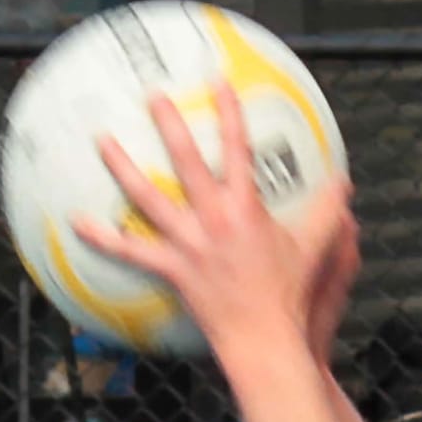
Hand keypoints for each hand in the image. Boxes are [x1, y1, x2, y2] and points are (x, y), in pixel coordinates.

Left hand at [80, 82, 356, 364]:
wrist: (264, 339)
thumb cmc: (289, 297)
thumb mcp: (316, 249)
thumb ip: (328, 212)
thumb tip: (344, 185)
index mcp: (244, 208)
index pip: (237, 148)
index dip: (228, 111)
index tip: (217, 82)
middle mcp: (212, 219)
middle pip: (184, 161)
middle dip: (168, 124)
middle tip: (152, 96)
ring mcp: (187, 244)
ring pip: (147, 199)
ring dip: (123, 168)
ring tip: (103, 141)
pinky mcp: (172, 269)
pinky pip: (130, 252)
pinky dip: (103, 238)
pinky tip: (77, 222)